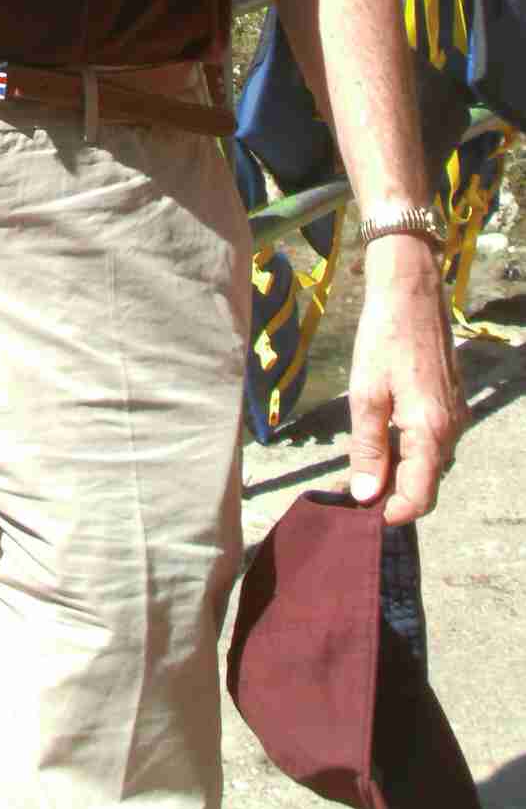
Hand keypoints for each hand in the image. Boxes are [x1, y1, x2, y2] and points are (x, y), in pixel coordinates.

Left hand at [346, 235, 466, 523]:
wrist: (411, 291)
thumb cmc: (384, 336)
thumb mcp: (366, 394)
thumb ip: (367, 448)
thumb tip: (365, 494)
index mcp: (430, 430)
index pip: (419, 496)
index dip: (392, 513)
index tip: (364, 517)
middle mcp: (451, 428)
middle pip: (426, 482)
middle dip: (393, 492)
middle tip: (353, 488)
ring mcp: (455, 415)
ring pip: (429, 461)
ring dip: (400, 469)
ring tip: (362, 463)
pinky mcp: (452, 402)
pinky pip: (433, 439)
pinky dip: (409, 447)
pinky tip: (382, 436)